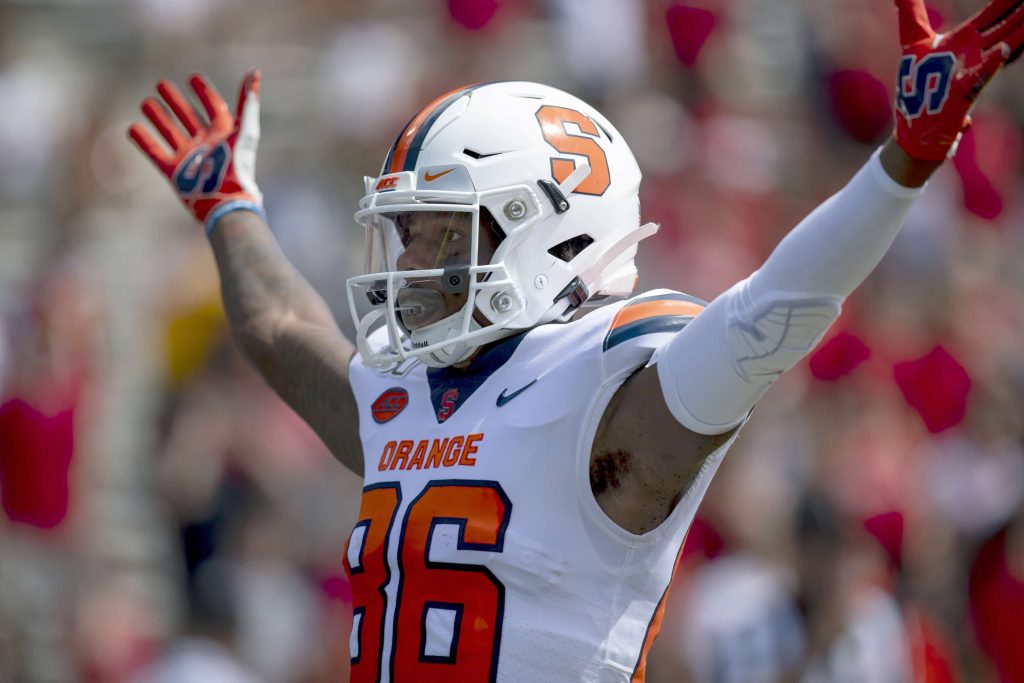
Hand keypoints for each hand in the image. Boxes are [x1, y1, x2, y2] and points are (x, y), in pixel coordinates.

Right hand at [128, 70, 263, 232]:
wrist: (227, 201)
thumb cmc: (238, 166)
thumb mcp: (245, 130)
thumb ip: (247, 102)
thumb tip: (253, 72)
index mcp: (223, 133)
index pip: (213, 106)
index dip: (204, 92)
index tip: (193, 77)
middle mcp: (205, 143)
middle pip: (188, 117)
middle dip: (175, 101)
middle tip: (161, 84)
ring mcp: (189, 157)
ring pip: (170, 131)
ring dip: (158, 117)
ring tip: (146, 102)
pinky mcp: (175, 172)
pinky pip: (155, 153)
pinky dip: (144, 141)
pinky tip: (132, 127)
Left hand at [893, 0, 1023, 160]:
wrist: (916, 125)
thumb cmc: (915, 81)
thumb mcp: (913, 39)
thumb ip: (911, 12)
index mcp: (964, 39)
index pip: (992, 14)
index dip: (1007, 1)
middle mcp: (973, 54)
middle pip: (1004, 26)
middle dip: (1019, 13)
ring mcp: (970, 72)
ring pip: (1002, 47)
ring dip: (1018, 31)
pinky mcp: (960, 92)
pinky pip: (978, 76)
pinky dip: (990, 64)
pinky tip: (1003, 51)